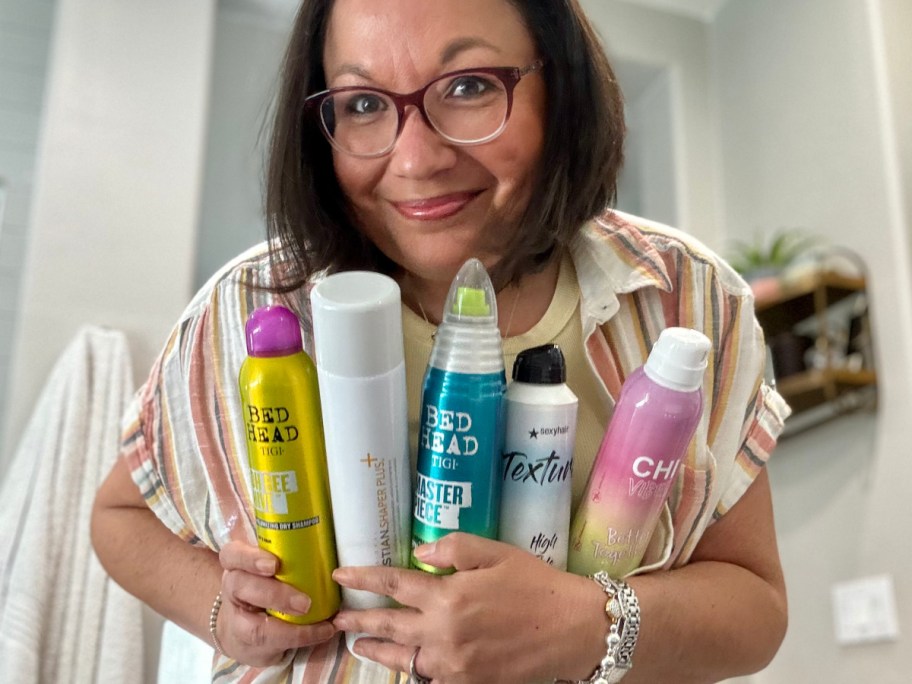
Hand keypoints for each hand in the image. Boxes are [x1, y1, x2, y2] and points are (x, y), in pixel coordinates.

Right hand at [216, 541, 337, 666]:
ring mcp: (239, 620)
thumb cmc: (266, 585)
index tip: (274, 565)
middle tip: (304, 602)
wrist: (241, 628)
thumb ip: (288, 553)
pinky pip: (273, 643)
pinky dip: (302, 637)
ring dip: (290, 627)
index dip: (250, 559)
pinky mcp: (251, 643)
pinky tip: (324, 631)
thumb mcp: (270, 566)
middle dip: (274, 594)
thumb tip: (327, 542)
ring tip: (319, 621)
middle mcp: (233, 589)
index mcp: (238, 564)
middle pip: (241, 587)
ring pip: (253, 624)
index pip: (233, 555)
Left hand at [331, 533, 604, 683]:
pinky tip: (407, 664)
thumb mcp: (495, 553)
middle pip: (389, 627)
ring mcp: (454, 664)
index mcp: (449, 596)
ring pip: (404, 659)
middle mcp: (444, 633)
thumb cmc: (536, 584)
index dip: (363, 578)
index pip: (393, 584)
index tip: (340, 575)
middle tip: (337, 621)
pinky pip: (431, 679)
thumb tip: (418, 554)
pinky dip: (414, 671)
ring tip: (359, 646)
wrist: (574, 629)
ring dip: (378, 651)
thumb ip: (452, 550)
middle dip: (359, 622)